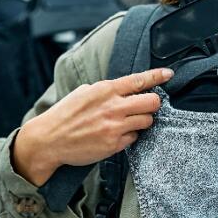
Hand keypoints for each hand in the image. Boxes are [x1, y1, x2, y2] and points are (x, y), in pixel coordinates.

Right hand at [12, 67, 173, 185]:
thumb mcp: (84, 92)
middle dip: (153, 104)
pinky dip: (130, 136)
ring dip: (143, 120)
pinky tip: (116, 135)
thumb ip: (105, 90)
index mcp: (105, 90)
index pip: (139, 80)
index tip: (168, 74)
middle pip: (152, 102)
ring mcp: (115, 126)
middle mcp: (113, 107)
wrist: (49, 139)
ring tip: (129, 122)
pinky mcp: (114, 144)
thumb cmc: (65, 115)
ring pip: (147, 120)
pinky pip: (134, 137)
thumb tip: (124, 89)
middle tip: (147, 106)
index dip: (157, 76)